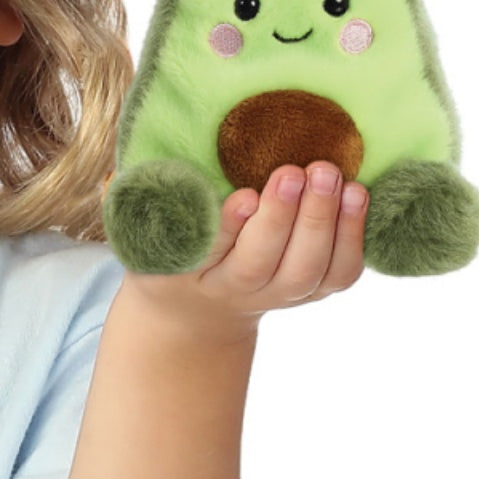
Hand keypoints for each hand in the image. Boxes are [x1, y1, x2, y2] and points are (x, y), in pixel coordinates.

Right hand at [125, 161, 366, 340]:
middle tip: (296, 171)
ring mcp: (278, 294)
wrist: (196, 308)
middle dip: (284, 218)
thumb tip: (119, 179)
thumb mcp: (140, 232)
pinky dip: (354, 238)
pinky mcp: (312, 290)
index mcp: (186, 273)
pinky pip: (340, 274)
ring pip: (308, 271)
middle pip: (263, 264)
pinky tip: (358, 196)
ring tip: (334, 176)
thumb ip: (134, 203)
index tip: (244, 196)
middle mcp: (235, 290)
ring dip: (325, 224)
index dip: (229, 228)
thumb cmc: (168, 249)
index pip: (208, 252)